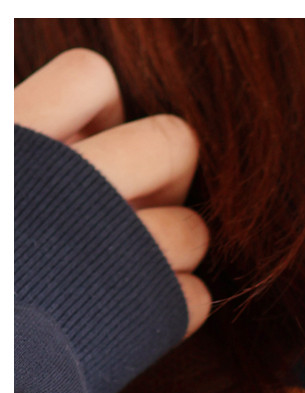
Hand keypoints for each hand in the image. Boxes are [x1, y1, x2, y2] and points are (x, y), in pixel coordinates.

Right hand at [15, 47, 210, 334]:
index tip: (88, 143)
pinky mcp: (141, 311)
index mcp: (21, 136)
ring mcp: (113, 247)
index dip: (105, 111)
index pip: (93, 77)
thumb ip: (33, 152)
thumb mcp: (4, 170)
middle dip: (166, 176)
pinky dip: (177, 306)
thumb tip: (81, 143)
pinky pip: (195, 297)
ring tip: (132, 269)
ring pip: (193, 230)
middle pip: (175, 145)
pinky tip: (140, 312)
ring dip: (174, 249)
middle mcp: (74, 182)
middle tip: (133, 208)